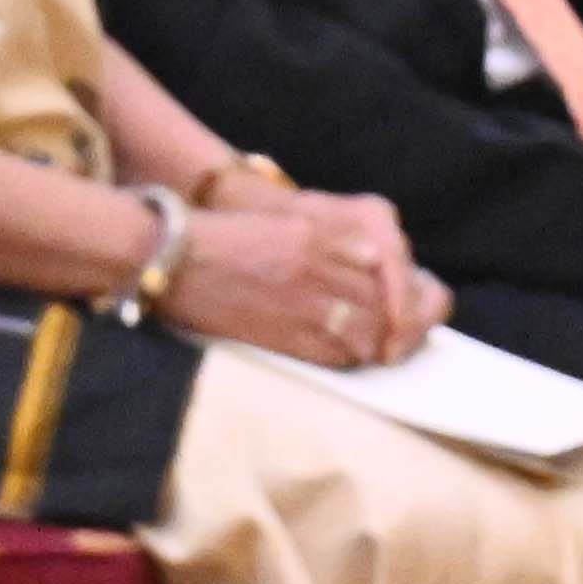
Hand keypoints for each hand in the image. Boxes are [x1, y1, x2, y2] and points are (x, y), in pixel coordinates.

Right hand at [161, 184, 436, 368]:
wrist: (170, 258)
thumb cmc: (224, 241)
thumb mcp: (287, 225)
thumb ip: (332, 244)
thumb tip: (374, 266)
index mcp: (321, 232)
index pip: (388, 263)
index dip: (408, 289)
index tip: (412, 302)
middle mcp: (320, 265)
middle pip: (387, 299)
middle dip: (404, 321)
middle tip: (407, 335)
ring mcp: (304, 300)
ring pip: (370, 329)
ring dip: (380, 342)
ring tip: (383, 348)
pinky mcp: (285, 332)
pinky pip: (337, 353)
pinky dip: (351, 357)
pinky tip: (351, 355)